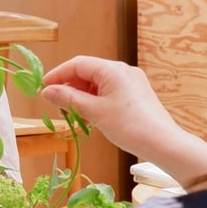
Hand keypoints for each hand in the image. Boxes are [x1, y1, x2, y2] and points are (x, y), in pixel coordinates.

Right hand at [42, 56, 206, 189]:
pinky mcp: (136, 93)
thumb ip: (68, 98)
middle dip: (70, 87)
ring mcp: (131, 81)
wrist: (163, 143)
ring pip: (98, 83)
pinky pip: (109, 91)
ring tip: (75, 114)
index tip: (43, 88)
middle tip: (58, 105)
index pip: (77, 64)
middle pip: (88, 72)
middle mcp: (122, 70)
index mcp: (112, 70)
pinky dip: (96, 100)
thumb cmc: (128, 126)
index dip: (58, 75)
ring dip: (82, 96)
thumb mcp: (94, 112)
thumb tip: (47, 91)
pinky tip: (92, 117)